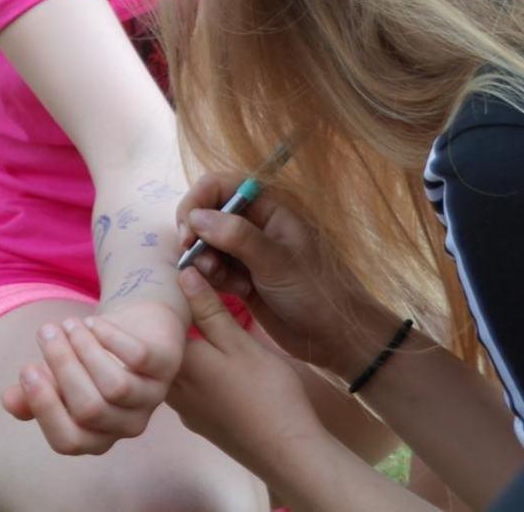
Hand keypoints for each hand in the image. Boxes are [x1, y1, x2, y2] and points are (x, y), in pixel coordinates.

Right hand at [0, 298, 183, 454]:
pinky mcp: (167, 366)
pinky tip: (93, 321)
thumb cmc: (93, 356)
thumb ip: (34, 392)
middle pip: (89, 409)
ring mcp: (152, 397)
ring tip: (67, 324)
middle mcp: (128, 425)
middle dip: (61, 366)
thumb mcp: (59, 375)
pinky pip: (137, 357)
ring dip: (83, 349)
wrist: (138, 325)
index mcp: (99, 436)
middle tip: (45, 332)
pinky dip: (109, 336)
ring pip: (114, 386)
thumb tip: (9, 400)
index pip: (68, 441)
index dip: (44, 407)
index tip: (26, 368)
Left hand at [169, 266, 326, 479]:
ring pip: (171, 372)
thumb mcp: (239, 343)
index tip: (171, 283)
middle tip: (180, 302)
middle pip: (159, 351)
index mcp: (179, 364)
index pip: (158, 326)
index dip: (165, 302)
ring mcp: (186, 411)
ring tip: (195, 328)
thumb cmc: (267, 393)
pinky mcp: (201, 424)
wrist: (288, 453)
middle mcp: (172, 390)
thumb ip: (209, 309)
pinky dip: (191, 373)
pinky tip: (208, 365)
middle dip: (167, 327)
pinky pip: (184, 390)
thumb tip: (182, 273)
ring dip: (178, 352)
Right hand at [176, 172, 380, 370]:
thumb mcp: (277, 261)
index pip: (221, 186)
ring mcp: (248, 253)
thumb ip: (236, 236)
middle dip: (197, 234)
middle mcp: (255, 225)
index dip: (198, 201)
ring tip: (226, 280)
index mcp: (270, 208)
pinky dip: (214, 278)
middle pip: (208, 214)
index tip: (187, 229)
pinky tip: (235, 292)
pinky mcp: (242, 279)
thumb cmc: (316, 292)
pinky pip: (214, 270)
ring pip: (207, 244)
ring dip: (205, 260)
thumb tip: (196, 217)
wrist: (336, 337)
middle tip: (196, 257)